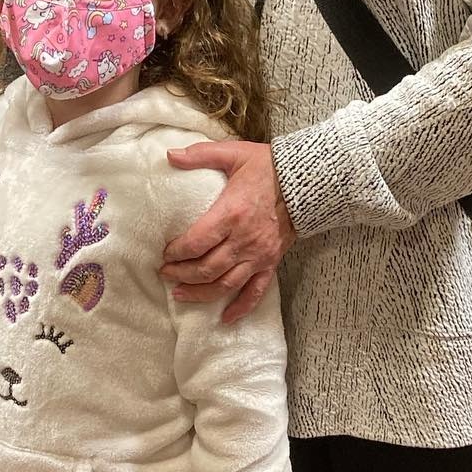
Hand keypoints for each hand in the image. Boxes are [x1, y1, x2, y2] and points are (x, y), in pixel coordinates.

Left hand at [161, 142, 293, 323]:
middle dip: (181, 275)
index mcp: (231, 214)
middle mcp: (244, 240)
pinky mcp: (271, 262)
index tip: (164, 253)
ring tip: (181, 295)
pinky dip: (241, 308)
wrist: (307, 179)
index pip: (196, 242)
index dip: (176, 252)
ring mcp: (259, 255)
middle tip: (165, 274)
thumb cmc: (268, 165)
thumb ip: (200, 154)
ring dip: (201, 294)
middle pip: (206, 269)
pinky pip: (256, 292)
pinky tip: (225, 319)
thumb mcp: (234, 153)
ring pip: (226, 285)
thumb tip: (169, 155)